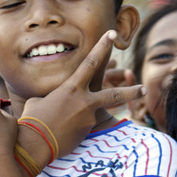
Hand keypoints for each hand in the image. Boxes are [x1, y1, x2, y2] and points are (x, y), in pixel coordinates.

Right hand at [20, 30, 146, 156]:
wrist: (35, 142)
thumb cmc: (33, 118)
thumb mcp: (41, 100)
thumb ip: (55, 96)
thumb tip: (54, 98)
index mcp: (71, 87)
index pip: (91, 62)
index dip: (102, 46)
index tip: (112, 34)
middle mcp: (84, 101)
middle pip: (113, 94)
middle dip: (130, 91)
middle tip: (143, 88)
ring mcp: (88, 117)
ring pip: (101, 112)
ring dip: (109, 112)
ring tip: (122, 114)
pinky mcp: (88, 132)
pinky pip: (88, 125)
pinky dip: (81, 125)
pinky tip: (69, 131)